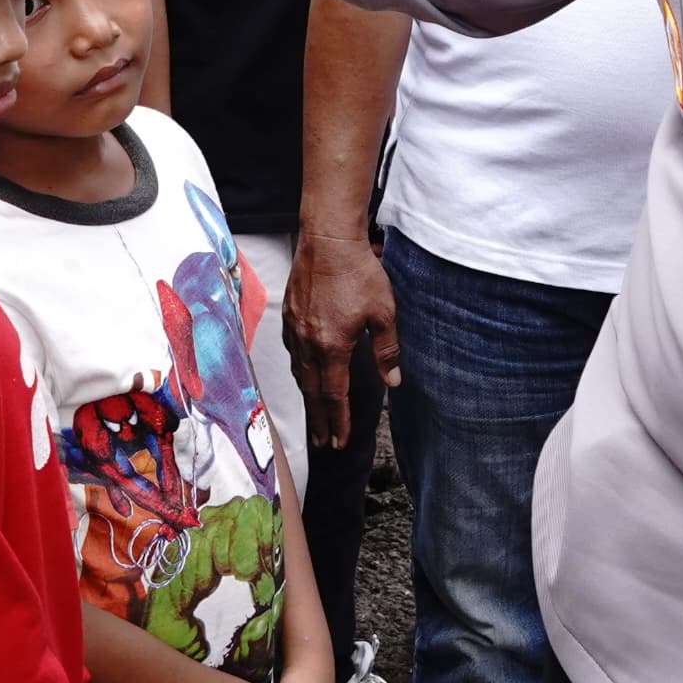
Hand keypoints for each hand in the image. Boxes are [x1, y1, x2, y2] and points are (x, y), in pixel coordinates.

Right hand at [284, 228, 399, 451]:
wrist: (327, 239)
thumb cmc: (358, 272)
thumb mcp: (384, 313)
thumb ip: (387, 350)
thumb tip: (393, 381)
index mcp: (332, 347)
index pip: (334, 395)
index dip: (338, 421)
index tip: (339, 442)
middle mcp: (308, 343)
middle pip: (312, 392)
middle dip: (319, 420)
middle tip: (322, 442)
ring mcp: (295, 329)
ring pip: (300, 373)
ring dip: (308, 397)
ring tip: (315, 413)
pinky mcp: (289, 315)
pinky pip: (293, 352)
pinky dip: (300, 370)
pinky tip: (305, 372)